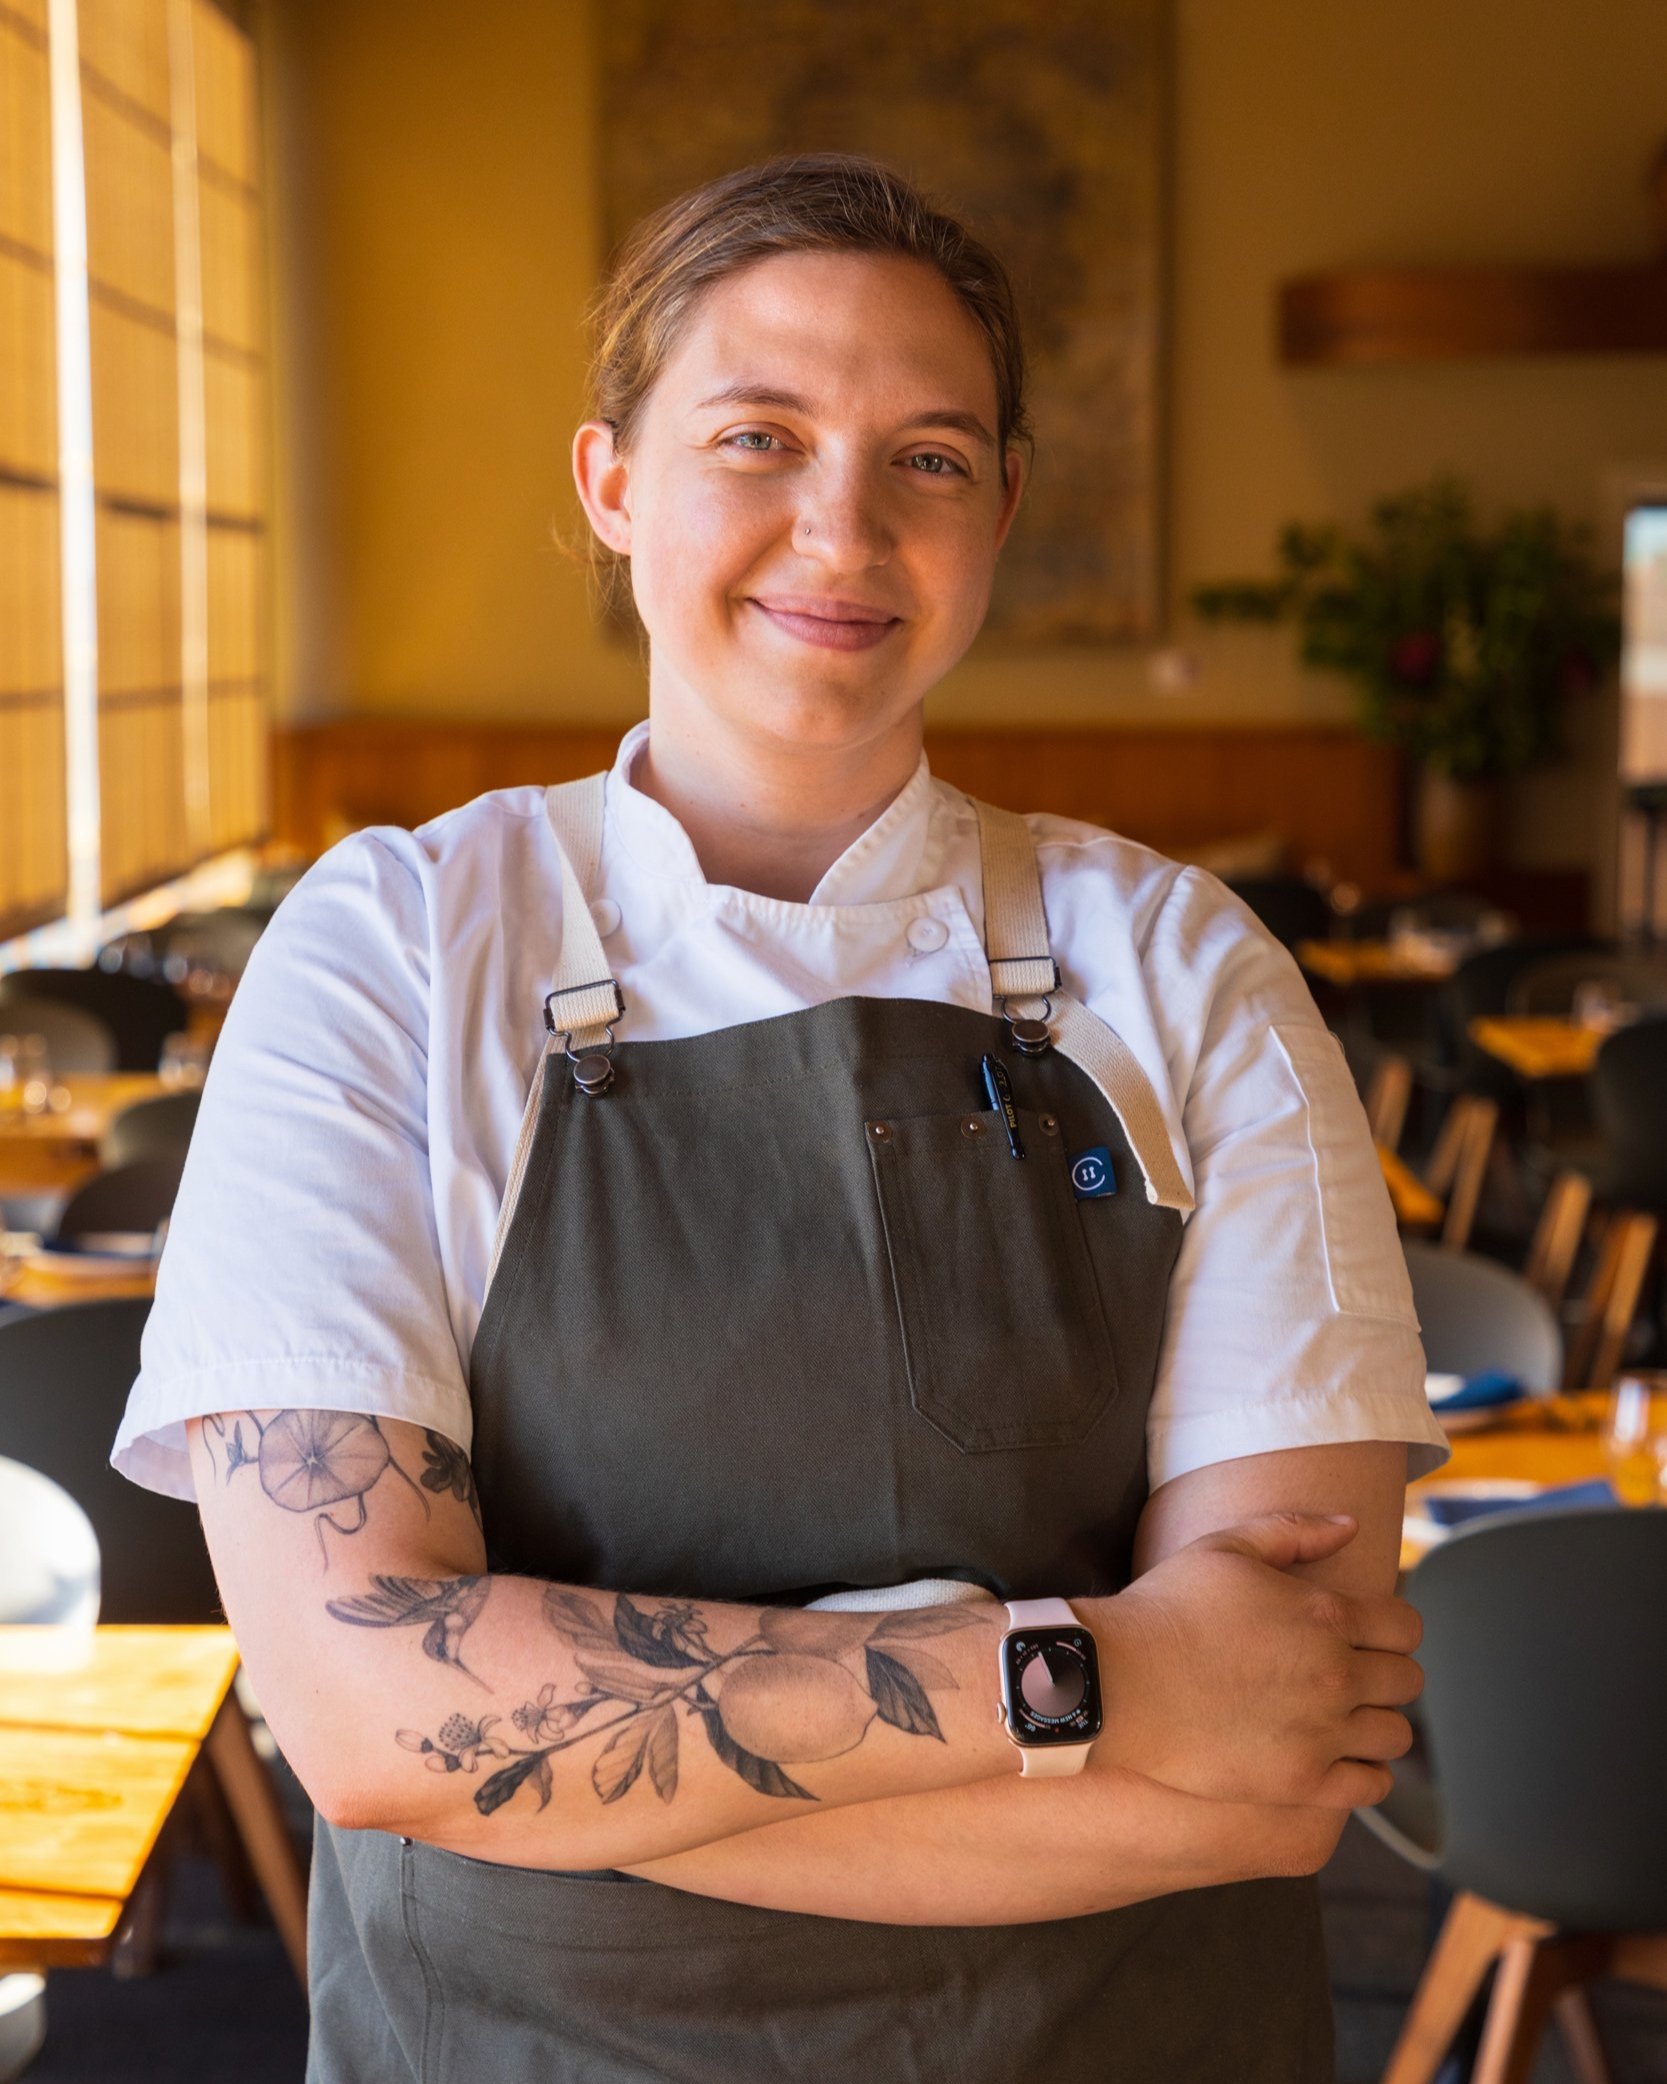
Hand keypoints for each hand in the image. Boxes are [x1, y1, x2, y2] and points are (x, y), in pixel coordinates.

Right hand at [1083, 1512, 1421, 1808]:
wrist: (1118, 1684)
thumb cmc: (1166, 1609)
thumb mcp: (1224, 1548)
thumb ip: (1295, 1530)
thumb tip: (1352, 1524)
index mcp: (1326, 1614)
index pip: (1407, 1627)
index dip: (1392, 1629)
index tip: (1367, 1635)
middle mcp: (1336, 1673)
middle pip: (1407, 1681)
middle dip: (1386, 1673)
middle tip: (1351, 1674)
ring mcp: (1322, 1732)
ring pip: (1395, 1735)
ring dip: (1377, 1723)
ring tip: (1344, 1717)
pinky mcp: (1302, 1781)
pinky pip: (1371, 1785)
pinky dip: (1365, 1772)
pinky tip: (1336, 1758)